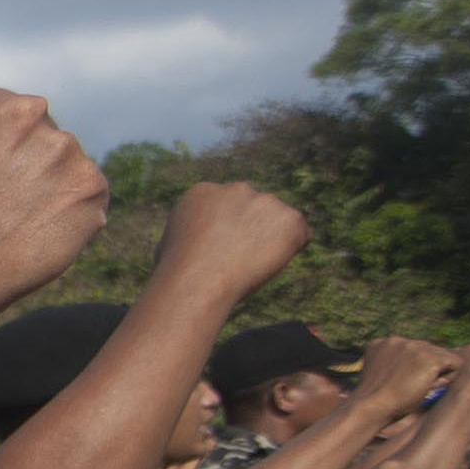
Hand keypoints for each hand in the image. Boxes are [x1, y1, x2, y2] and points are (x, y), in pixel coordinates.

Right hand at [0, 84, 109, 344]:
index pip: (4, 116)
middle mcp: (23, 111)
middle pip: (40, 134)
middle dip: (27, 165)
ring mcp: (61, 147)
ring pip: (65, 165)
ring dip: (49, 191)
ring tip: (12, 227)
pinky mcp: (88, 185)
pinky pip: (87, 197)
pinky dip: (69, 218)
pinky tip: (33, 238)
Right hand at [147, 182, 311, 302]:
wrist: (197, 279)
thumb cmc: (175, 270)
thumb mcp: (168, 243)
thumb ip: (189, 233)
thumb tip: (192, 243)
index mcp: (204, 191)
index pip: (226, 205)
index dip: (226, 229)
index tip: (222, 249)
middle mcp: (237, 189)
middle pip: (254, 207)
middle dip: (252, 228)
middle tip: (242, 258)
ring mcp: (266, 201)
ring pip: (278, 220)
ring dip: (271, 239)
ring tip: (252, 266)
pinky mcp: (290, 218)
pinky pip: (301, 235)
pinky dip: (291, 250)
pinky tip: (269, 265)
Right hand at [347, 336, 455, 419]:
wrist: (371, 407)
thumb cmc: (374, 401)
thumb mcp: (381, 376)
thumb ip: (394, 365)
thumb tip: (417, 367)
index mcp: (382, 343)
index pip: (413, 350)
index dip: (414, 368)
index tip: (402, 384)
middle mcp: (398, 340)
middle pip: (430, 351)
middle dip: (427, 369)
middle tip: (412, 388)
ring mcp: (416, 346)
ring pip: (443, 357)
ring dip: (437, 373)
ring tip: (420, 388)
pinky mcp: (432, 357)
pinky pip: (456, 364)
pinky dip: (448, 378)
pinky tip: (431, 388)